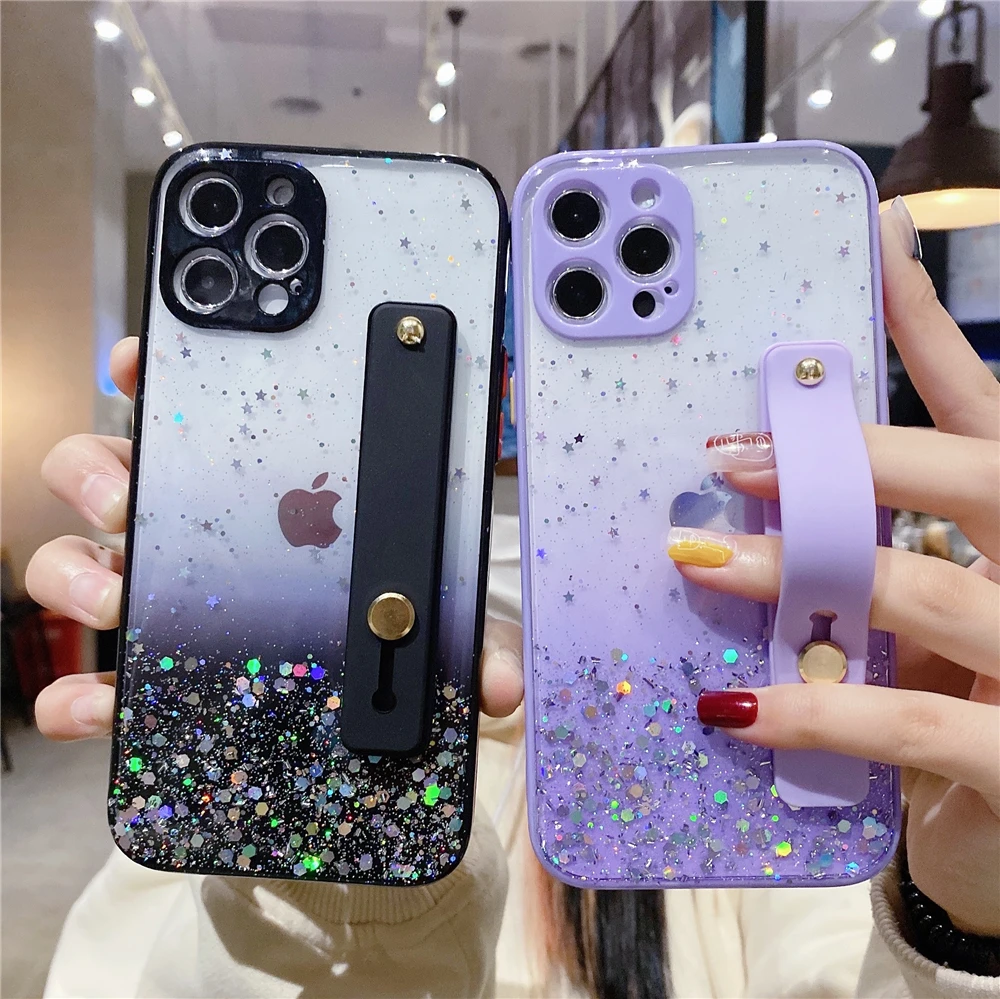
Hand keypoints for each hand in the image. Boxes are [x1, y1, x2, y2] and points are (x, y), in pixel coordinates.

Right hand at [26, 337, 523, 737]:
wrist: (355, 730)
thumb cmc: (388, 642)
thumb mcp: (438, 621)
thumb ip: (470, 634)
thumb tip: (499, 684)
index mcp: (258, 494)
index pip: (192, 417)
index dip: (156, 377)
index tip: (141, 357)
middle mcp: (193, 537)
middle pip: (109, 476)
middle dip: (103, 472)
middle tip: (133, 493)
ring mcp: (158, 603)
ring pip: (76, 562)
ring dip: (80, 571)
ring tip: (119, 594)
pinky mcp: (143, 680)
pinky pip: (86, 679)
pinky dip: (79, 690)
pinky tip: (97, 704)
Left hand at [670, 199, 999, 935]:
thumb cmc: (977, 713)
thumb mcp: (941, 622)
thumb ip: (887, 557)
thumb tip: (773, 490)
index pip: (984, 410)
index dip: (931, 325)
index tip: (878, 237)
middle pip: (972, 475)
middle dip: (849, 458)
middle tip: (731, 457)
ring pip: (921, 588)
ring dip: (801, 570)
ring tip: (702, 563)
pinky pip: (907, 721)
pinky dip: (813, 707)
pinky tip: (733, 703)